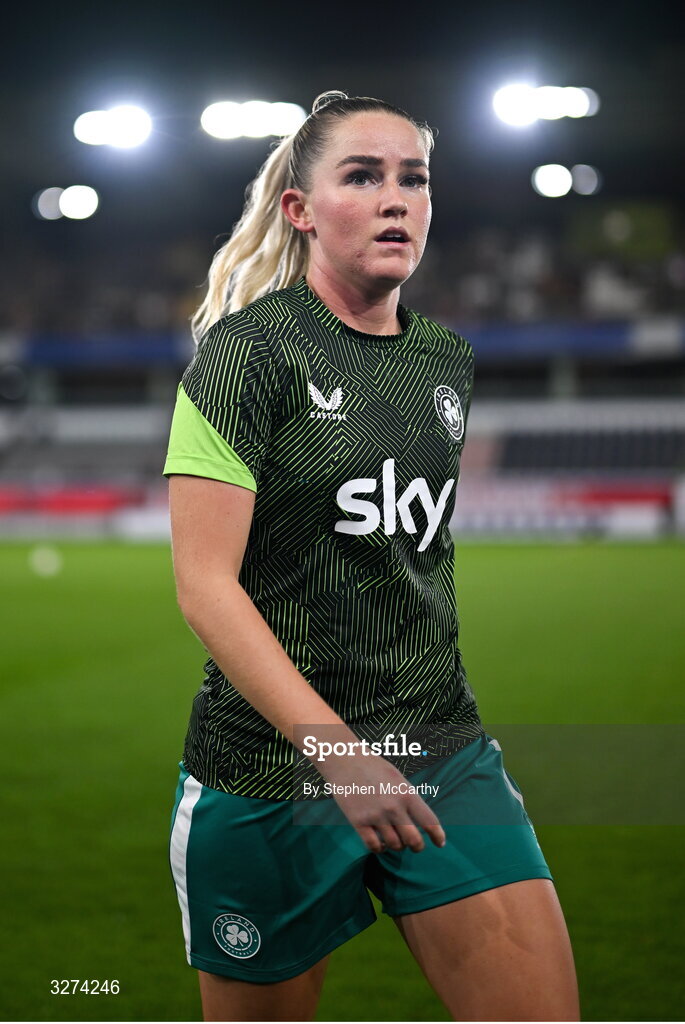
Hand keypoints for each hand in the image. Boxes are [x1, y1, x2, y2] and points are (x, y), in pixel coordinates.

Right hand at [319, 753, 445, 853]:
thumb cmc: (373, 767)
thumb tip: (420, 821)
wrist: (345, 760)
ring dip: (397, 846)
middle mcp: (394, 807)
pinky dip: (380, 849)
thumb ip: (409, 799)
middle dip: (417, 847)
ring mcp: (376, 816)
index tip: (440, 843)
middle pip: (413, 841)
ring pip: (394, 845)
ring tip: (395, 841)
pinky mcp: (358, 822)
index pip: (429, 821)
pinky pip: (374, 846)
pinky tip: (381, 843)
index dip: (437, 836)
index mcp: (407, 794)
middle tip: (415, 846)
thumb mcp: (398, 778)